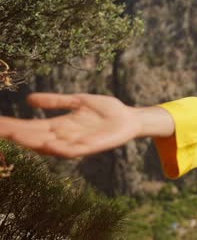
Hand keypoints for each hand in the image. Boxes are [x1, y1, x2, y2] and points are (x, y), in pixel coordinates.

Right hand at [0, 93, 142, 157]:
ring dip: (33, 142)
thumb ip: (56, 101)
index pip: (30, 126)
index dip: (12, 125)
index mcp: (59, 125)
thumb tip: (29, 99)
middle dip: (15, 134)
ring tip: (16, 135)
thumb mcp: (77, 101)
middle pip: (34, 137)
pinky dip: (60, 148)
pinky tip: (48, 143)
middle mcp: (63, 136)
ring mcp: (76, 142)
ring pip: (50, 145)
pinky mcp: (91, 146)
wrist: (130, 118)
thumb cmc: (105, 110)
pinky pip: (73, 150)